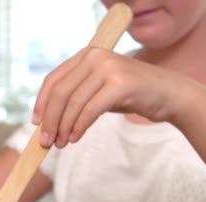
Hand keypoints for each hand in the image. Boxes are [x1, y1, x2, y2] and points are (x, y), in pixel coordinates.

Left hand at [33, 47, 187, 147]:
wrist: (169, 94)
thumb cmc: (130, 95)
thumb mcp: (97, 90)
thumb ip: (74, 97)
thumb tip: (46, 121)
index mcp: (86, 55)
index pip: (53, 79)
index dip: (41, 103)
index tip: (36, 123)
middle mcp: (96, 56)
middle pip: (60, 92)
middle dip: (50, 119)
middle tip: (46, 141)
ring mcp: (109, 67)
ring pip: (74, 102)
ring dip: (64, 127)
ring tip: (61, 143)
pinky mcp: (121, 83)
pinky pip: (90, 109)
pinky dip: (79, 126)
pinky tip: (75, 137)